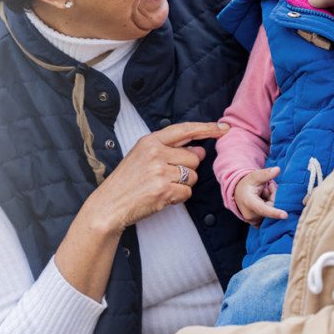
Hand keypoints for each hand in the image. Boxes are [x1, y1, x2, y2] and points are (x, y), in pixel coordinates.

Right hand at [81, 121, 229, 233]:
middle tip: (166, 177)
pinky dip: (178, 198)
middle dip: (187, 170)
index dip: (207, 129)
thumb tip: (201, 150)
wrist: (109, 206)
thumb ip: (171, 150)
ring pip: (192, 176)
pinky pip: (187, 193)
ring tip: (161, 187)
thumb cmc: (127, 182)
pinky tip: (161, 197)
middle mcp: (155, 152)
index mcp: (150, 141)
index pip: (185, 130)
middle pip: (194, 158)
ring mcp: (159, 171)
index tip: (224, 128)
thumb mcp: (143, 157)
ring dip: (182, 185)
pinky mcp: (163, 190)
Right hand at [235, 167, 286, 227]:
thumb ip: (266, 174)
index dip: (275, 212)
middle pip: (272, 207)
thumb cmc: (248, 184)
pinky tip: (265, 202)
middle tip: (268, 188)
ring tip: (264, 195)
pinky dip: (271, 209)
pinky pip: (271, 217)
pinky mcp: (258, 225)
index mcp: (249, 202)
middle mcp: (251, 215)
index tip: (285, 215)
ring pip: (273, 212)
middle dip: (273, 196)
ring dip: (272, 202)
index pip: (263, 209)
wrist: (238, 194)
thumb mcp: (255, 176)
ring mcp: (254, 221)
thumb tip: (278, 169)